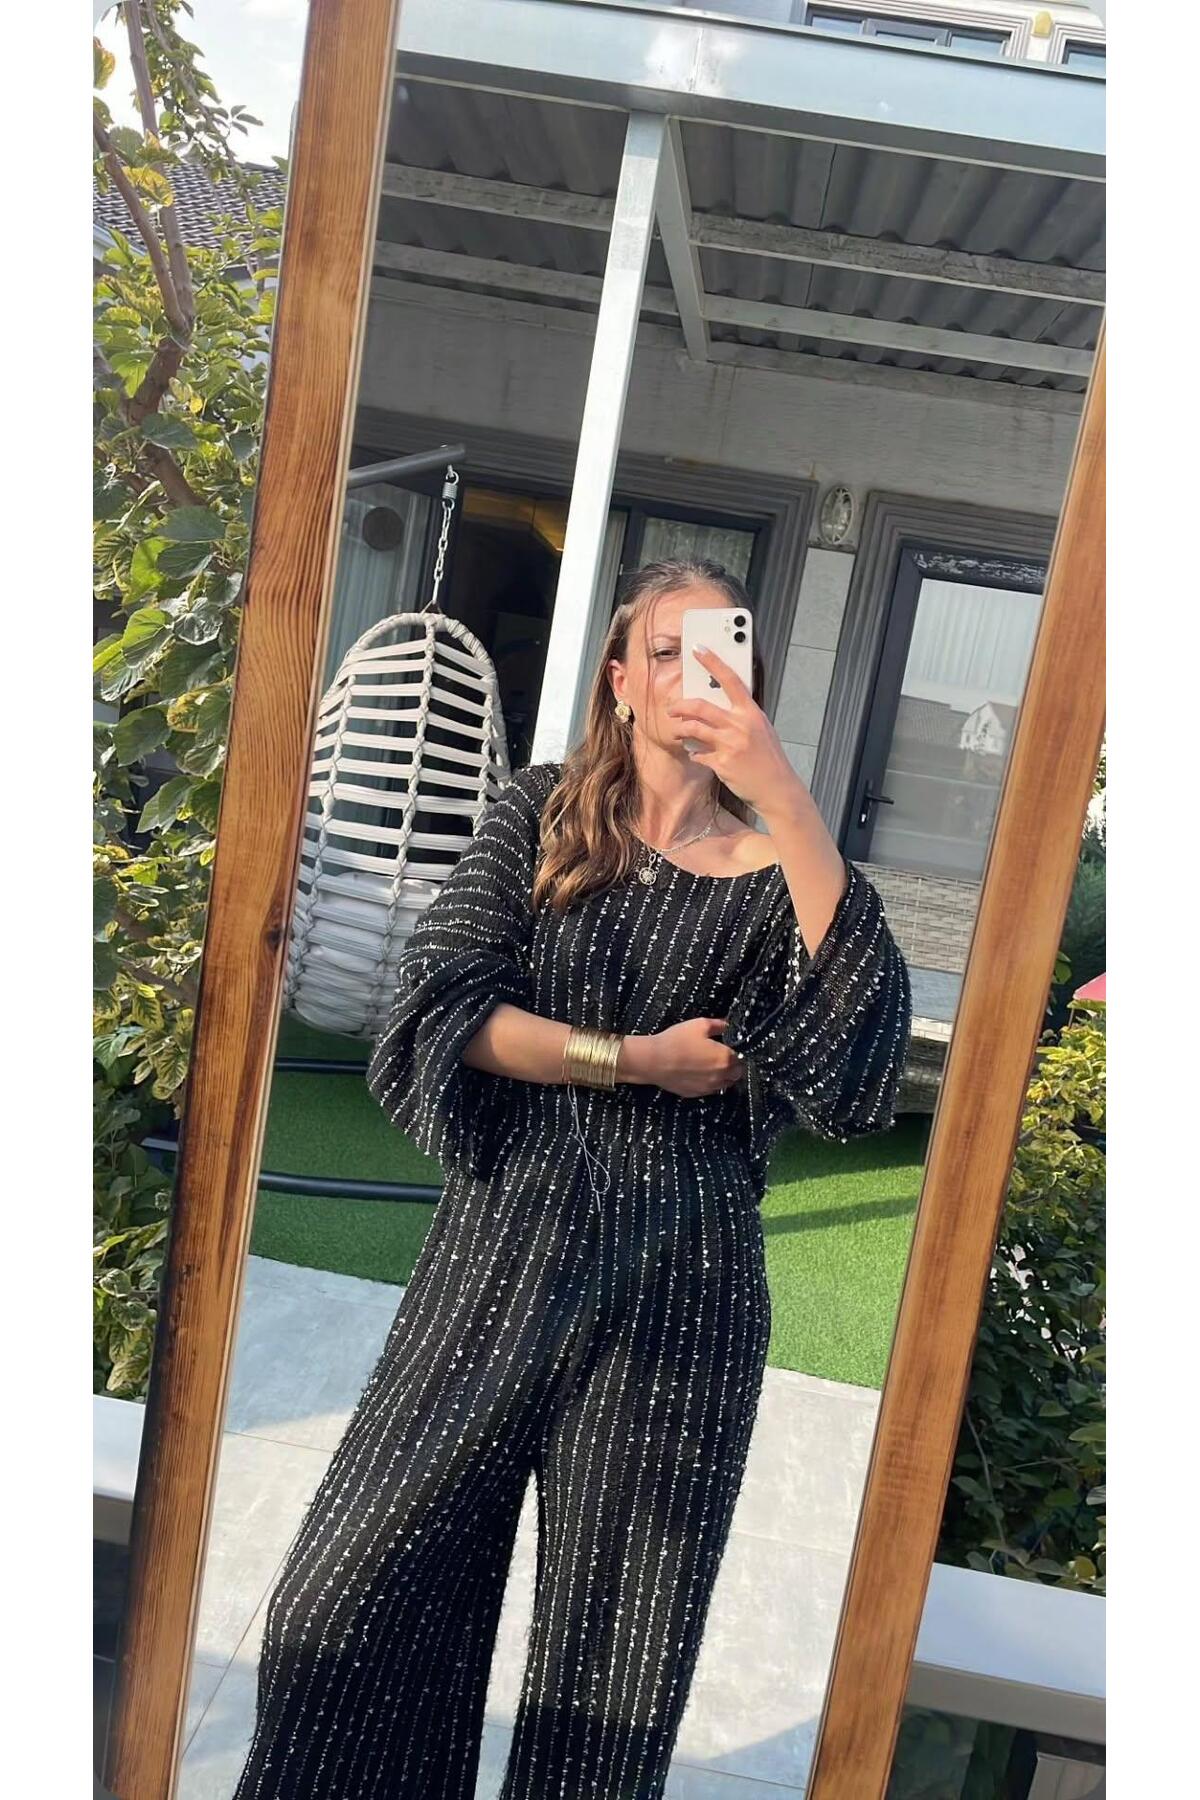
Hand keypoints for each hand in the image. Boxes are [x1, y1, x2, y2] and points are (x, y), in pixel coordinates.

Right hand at [627, 1017, 745, 1098]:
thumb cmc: (677, 1041)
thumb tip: (728, 1025)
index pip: (741, 1059)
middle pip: (736, 1074)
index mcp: (725, 1058)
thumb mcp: (700, 1024)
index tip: (729, 1047)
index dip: (736, 1052)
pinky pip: (709, 1090)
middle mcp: (720, 1076)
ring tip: (710, 1065)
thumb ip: (719, 1024)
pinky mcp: (696, 1094)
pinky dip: (709, 1083)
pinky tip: (698, 1074)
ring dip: (723, 1076)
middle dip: (733, 1066)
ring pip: (724, 1084)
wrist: (654, 1061)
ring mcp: (708, 1087)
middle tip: (721, 1056)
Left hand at [665, 645, 805, 815]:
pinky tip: (695, 754)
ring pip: (693, 729)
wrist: (777, 788)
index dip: (713, 662)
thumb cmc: (769, 759)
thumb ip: (743, 717)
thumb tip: (721, 707)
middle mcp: (740, 725)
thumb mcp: (762, 730)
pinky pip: (698, 754)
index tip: (698, 650)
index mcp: (751, 713)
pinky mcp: (721, 764)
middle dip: (680, 706)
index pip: (730, 680)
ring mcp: (730, 745)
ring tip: (677, 731)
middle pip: (700, 706)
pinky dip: (694, 753)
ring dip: (680, 729)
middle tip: (672, 708)